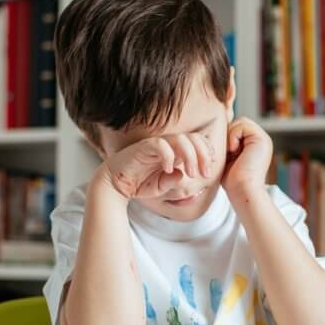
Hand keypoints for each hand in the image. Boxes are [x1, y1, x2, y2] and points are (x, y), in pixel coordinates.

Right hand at [98, 133, 214, 199]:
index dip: (207, 153)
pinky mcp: (143, 147)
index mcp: (175, 151)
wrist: (115, 185)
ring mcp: (156, 144)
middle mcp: (167, 144)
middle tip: (205, 174)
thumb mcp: (162, 186)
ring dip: (191, 156)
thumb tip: (183, 175)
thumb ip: (174, 182)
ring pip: (180, 139)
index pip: (197, 142)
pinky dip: (169, 156)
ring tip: (191, 173)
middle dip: (203, 155)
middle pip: (193, 138)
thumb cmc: (139, 183)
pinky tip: (169, 169)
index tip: (209, 170)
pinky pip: (160, 145)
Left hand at [222, 117, 272, 196]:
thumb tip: (219, 130)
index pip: (237, 128)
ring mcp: (263, 139)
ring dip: (230, 136)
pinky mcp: (261, 139)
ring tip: (232, 153)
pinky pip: (242, 125)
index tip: (226, 155)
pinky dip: (233, 137)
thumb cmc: (233, 180)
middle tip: (228, 154)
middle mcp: (261, 141)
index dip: (227, 138)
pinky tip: (234, 151)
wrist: (242, 190)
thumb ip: (228, 144)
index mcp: (255, 145)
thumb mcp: (228, 158)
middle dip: (228, 136)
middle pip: (238, 123)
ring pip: (240, 122)